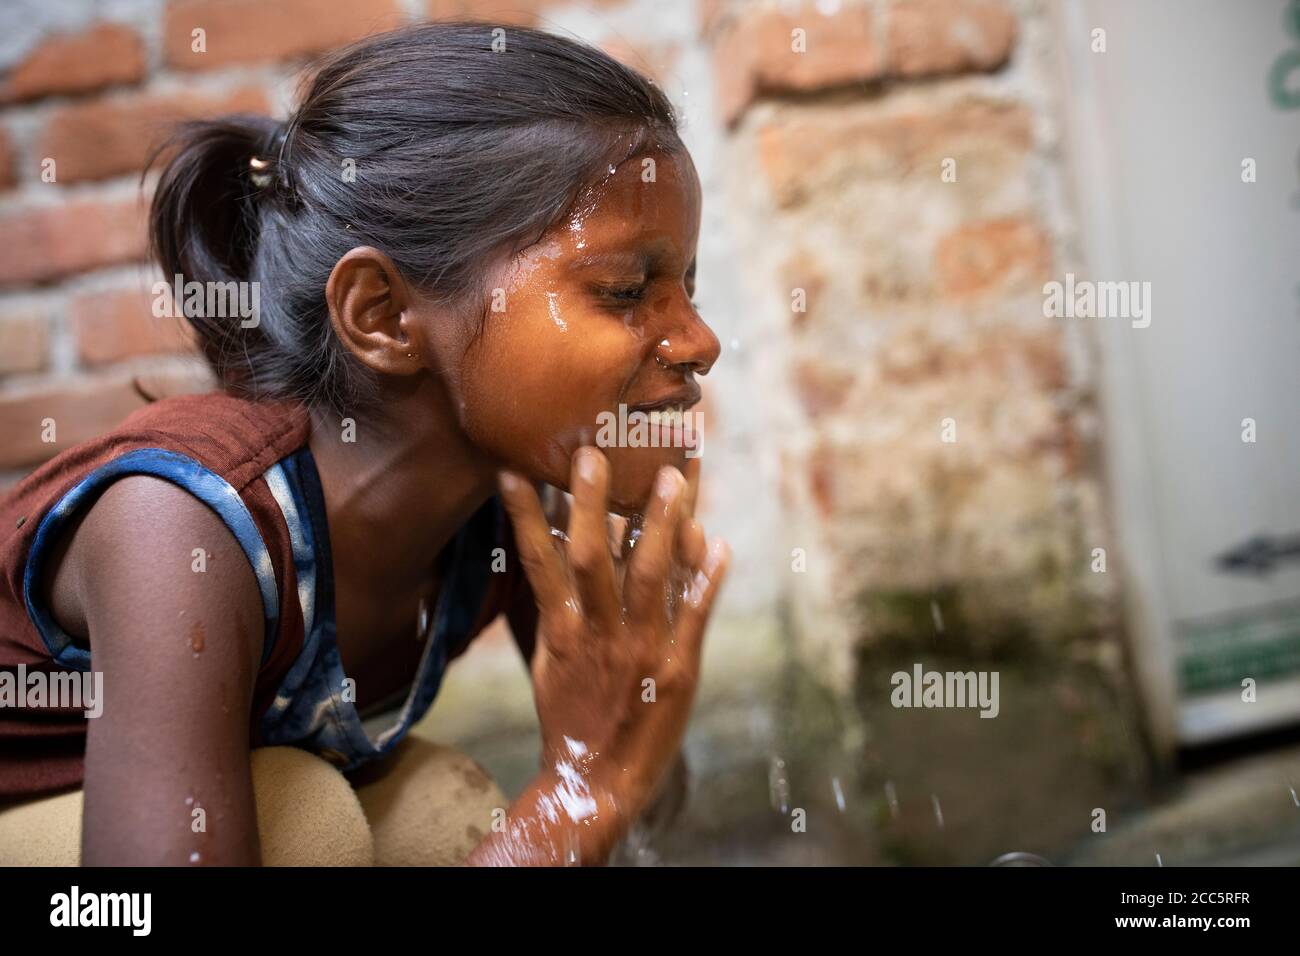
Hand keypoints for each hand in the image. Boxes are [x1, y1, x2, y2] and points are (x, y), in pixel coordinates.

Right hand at [497, 448, 728, 820]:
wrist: (597, 782)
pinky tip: (719, 544)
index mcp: (563, 630)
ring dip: (662, 524)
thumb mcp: (550, 660)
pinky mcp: (679, 670)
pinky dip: (706, 581)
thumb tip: (557, 548)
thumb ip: (557, 606)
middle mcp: (600, 634)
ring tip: (673, 476)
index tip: (513, 471)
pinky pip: (694, 617)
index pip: (540, 563)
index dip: (526, 516)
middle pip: (594, 557)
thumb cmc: (570, 717)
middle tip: (595, 451)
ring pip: (649, 576)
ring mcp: (642, 650)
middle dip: (594, 503)